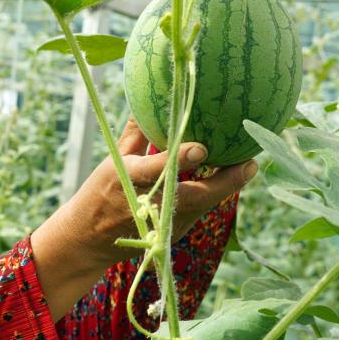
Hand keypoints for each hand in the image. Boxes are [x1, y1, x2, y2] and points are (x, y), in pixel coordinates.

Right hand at [30, 119, 256, 319]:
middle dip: (225, 182)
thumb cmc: (100, 191)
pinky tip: (229, 177)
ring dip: (225, 186)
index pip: (158, 170)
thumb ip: (136, 133)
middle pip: (195, 197)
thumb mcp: (114, 159)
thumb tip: (147, 100)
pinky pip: (198, 211)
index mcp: (131, 180)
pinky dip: (212, 194)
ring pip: (203, 205)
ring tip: (247, 165)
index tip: (202, 148)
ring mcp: (163, 224)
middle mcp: (150, 205)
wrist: (89, 239)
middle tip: (249, 163)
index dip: (180, 159)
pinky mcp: (171, 233)